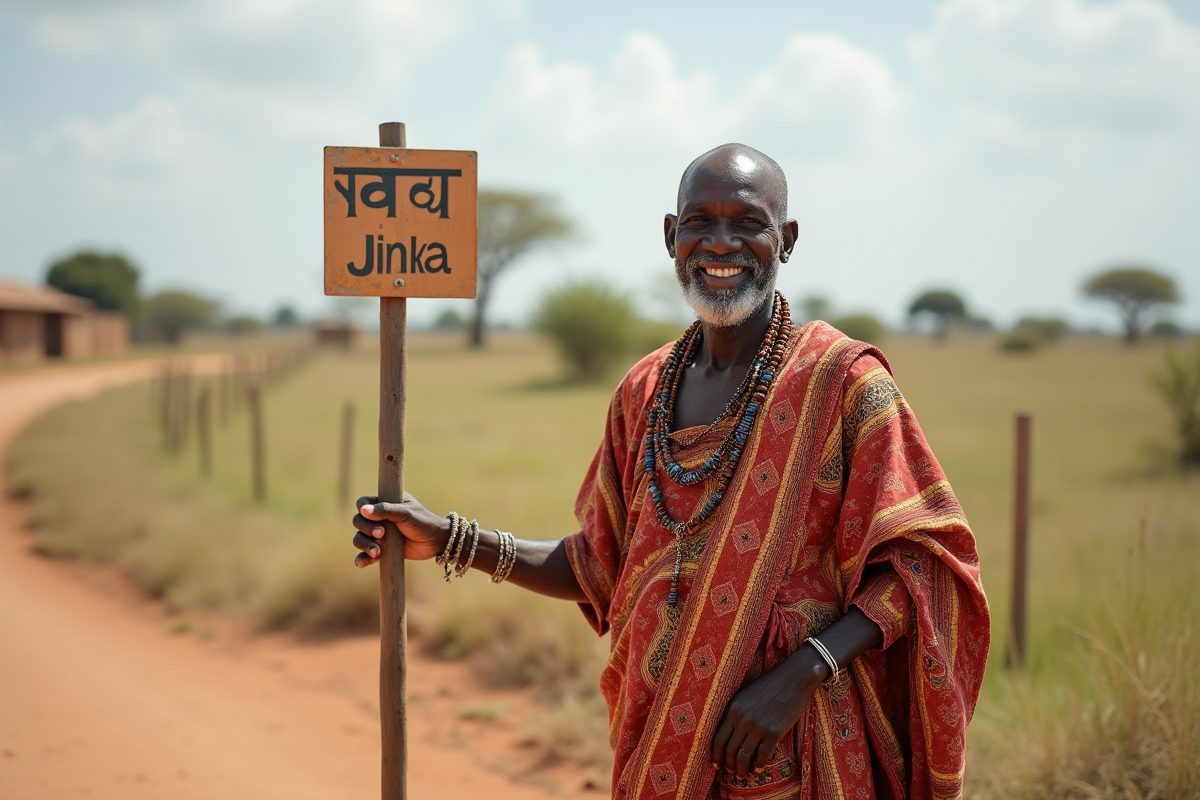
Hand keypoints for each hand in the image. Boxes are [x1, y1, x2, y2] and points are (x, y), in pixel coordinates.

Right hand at [351, 493, 450, 566]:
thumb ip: (385, 510)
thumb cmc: (423, 522)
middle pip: (358, 521)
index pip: (363, 503)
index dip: (362, 509)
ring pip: (359, 538)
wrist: (436, 542)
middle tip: (382, 534)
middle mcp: (379, 518)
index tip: (370, 516)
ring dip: (364, 545)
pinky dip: (362, 558)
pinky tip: (362, 564)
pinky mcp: (381, 549)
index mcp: (385, 503)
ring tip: (377, 552)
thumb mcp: (405, 513)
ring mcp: (379, 535)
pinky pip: (365, 554)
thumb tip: (363, 510)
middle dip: (366, 528)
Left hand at [710, 649, 824, 778]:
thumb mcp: (745, 695)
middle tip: (731, 773)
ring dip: (742, 769)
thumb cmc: (769, 685)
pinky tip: (759, 769)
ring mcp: (758, 726)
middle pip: (729, 751)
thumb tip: (729, 734)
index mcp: (733, 709)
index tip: (716, 765)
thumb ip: (735, 712)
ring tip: (744, 774)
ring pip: (743, 756)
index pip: (718, 739)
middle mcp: (742, 719)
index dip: (716, 756)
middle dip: (728, 766)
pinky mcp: (774, 732)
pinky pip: (762, 755)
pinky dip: (759, 765)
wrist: (793, 678)